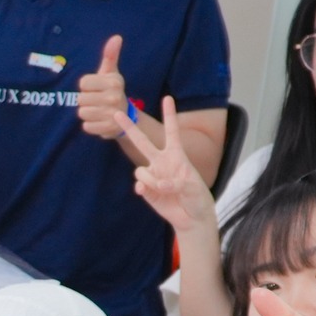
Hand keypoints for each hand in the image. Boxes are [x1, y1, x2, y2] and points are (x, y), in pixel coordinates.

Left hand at [75, 35, 129, 139]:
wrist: (126, 116)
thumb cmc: (112, 90)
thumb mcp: (111, 73)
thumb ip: (110, 55)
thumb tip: (116, 37)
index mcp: (113, 82)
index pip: (83, 83)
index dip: (86, 86)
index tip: (96, 88)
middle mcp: (114, 97)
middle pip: (80, 99)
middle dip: (86, 100)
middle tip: (97, 101)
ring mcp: (111, 114)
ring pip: (82, 113)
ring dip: (87, 113)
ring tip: (98, 111)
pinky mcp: (108, 129)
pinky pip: (86, 126)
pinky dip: (90, 125)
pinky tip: (100, 121)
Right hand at [118, 96, 216, 233]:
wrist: (191, 217)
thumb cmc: (197, 198)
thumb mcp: (194, 188)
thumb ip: (177, 182)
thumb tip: (160, 183)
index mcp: (177, 156)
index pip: (171, 132)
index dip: (169, 115)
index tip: (167, 98)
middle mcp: (161, 162)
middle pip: (143, 142)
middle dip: (130, 128)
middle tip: (117, 113)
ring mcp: (152, 175)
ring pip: (141, 171)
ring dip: (151, 180)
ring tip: (165, 190)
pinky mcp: (146, 190)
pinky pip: (139, 185)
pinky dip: (144, 188)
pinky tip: (148, 193)